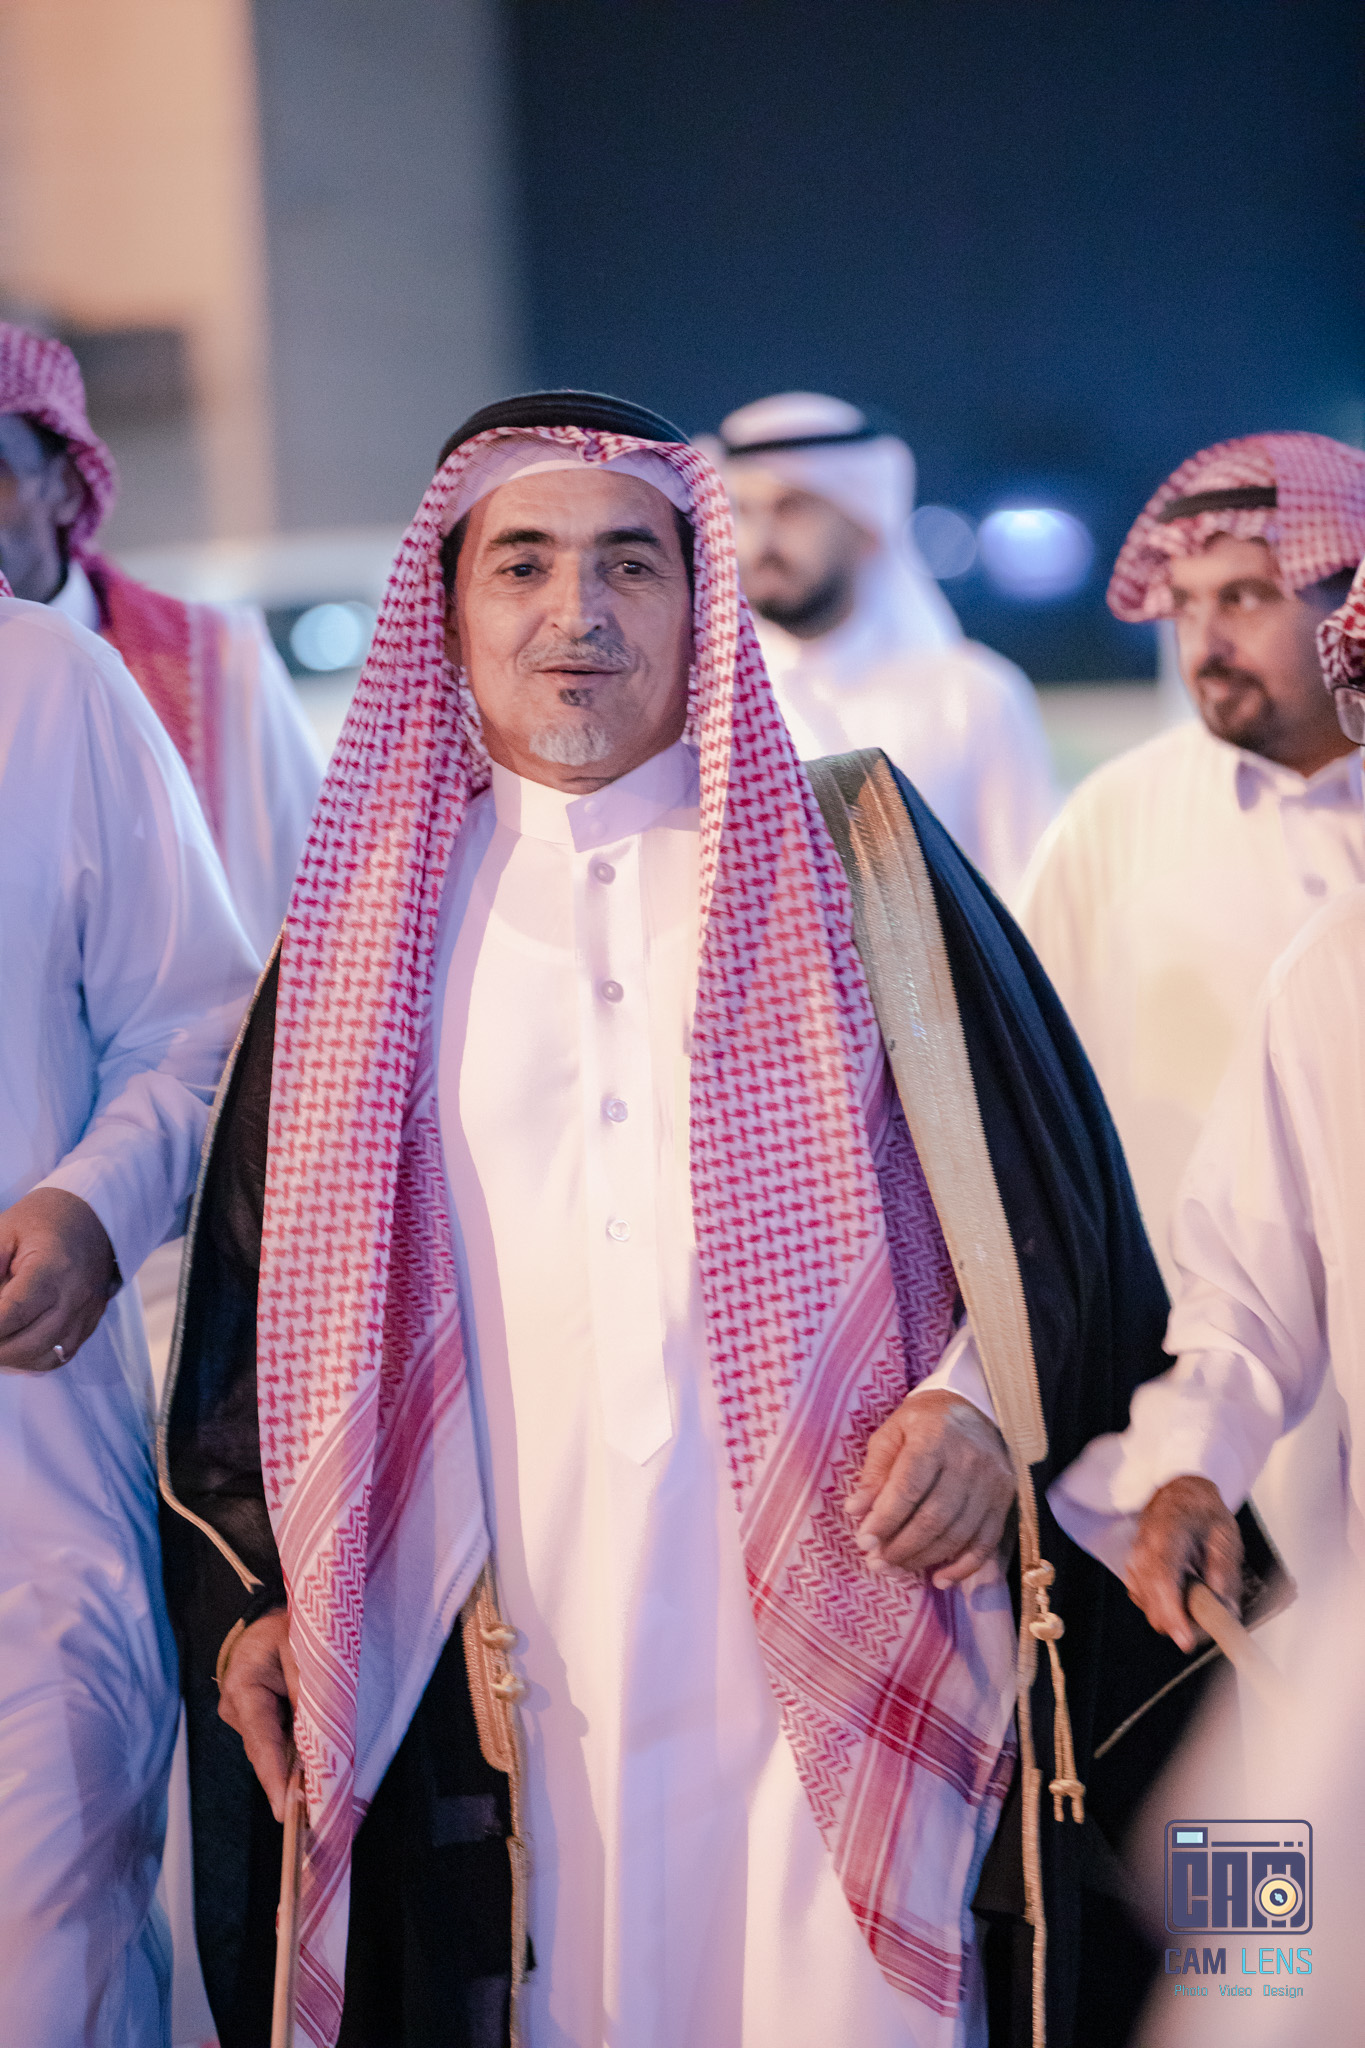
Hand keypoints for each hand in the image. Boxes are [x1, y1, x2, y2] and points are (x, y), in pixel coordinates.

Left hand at [0, 1188, 117, 1372]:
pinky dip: (35, 1358)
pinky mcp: (91, 1320)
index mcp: (51, 1268)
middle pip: (29, 1344)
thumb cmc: (44, 1219)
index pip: (12, 1313)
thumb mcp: (4, 1232)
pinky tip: (17, 1346)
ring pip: (47, 1357)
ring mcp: (86, 1311)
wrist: (95, 1214)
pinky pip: (63, 1354)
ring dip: (15, 1359)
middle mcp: (74, 1295)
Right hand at [218, 1609, 298, 1822]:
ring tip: (318, 1795)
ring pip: (272, 1749)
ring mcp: (240, 1716)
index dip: (275, 1777)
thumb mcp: (302, 1646)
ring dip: (294, 1767)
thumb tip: (317, 1736)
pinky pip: (274, 1740)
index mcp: (243, 1686)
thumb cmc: (286, 1630)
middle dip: (288, 1781)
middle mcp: (234, 1707)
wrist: (265, 1621)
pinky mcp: (251, 1720)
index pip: (262, 1740)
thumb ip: (307, 1688)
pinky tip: (309, 1770)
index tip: (285, 1810)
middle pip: (266, 1751)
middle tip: (314, 1812)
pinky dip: (292, 1752)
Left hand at [846, 1388, 1015, 1586]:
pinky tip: (940, 1578)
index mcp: (934, 1437)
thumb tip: (855, 1510)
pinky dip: (964, 1566)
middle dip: (902, 1546)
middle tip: (877, 1563)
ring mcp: (991, 1481)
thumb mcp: (891, 1433)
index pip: (909, 1487)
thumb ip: (874, 1472)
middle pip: (934, 1517)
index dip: (885, 1519)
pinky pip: (986, 1542)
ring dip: (925, 1559)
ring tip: (896, 1569)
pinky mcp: (1005, 1498)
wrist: (974, 1407)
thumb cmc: (923, 1422)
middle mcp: (968, 1460)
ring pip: (958, 1534)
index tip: (863, 1541)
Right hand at [1126, 1475, 1243, 1653]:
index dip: (1173, 1615)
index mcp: (1165, 1536)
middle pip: (1154, 1606)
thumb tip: (1226, 1608)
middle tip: (1213, 1611)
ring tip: (1198, 1591)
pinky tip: (1183, 1590)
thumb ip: (1225, 1572)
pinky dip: (1168, 1606)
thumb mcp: (1225, 1534)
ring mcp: (1134, 1564)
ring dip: (1177, 1614)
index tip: (1188, 1639)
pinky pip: (1148, 1604)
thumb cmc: (1200, 1510)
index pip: (1162, 1581)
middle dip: (1185, 1621)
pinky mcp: (1134, 1574)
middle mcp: (1143, 1552)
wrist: (1178, 1492)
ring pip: (1152, 1611)